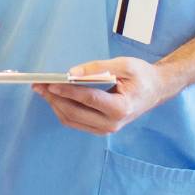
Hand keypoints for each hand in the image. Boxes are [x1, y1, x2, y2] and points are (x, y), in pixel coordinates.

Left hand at [31, 57, 180, 134]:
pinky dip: (62, 109)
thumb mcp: (124, 65)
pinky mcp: (100, 129)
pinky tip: (54, 97)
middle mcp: (112, 123)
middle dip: (54, 98)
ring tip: (42, 89)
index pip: (88, 99)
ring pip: (72, 120)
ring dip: (54, 104)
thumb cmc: (141, 76)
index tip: (50, 83)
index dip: (67, 91)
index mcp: (121, 107)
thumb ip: (97, 68)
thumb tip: (71, 73)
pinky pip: (75, 122)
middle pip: (75, 112)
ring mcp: (105, 129)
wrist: (155, 90)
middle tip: (38, 85)